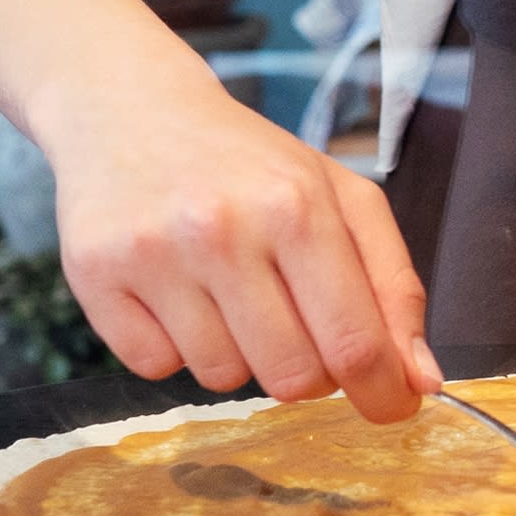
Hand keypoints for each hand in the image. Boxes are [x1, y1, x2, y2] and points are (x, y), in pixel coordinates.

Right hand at [34, 65, 437, 422]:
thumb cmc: (248, 161)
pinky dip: (172, 347)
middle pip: (292, 377)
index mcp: (296, 204)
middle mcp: (222, 229)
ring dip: (237, 353)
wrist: (129, 108)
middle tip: (296, 327)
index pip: (355, 342)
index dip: (383, 393)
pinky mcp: (94, 276)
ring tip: (225, 292)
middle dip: (308, 371)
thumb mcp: (338, 197)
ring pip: (222, 378)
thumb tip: (420, 381)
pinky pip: (154, 368)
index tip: (391, 407)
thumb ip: (392, 286)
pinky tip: (173, 291)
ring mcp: (153, 255)